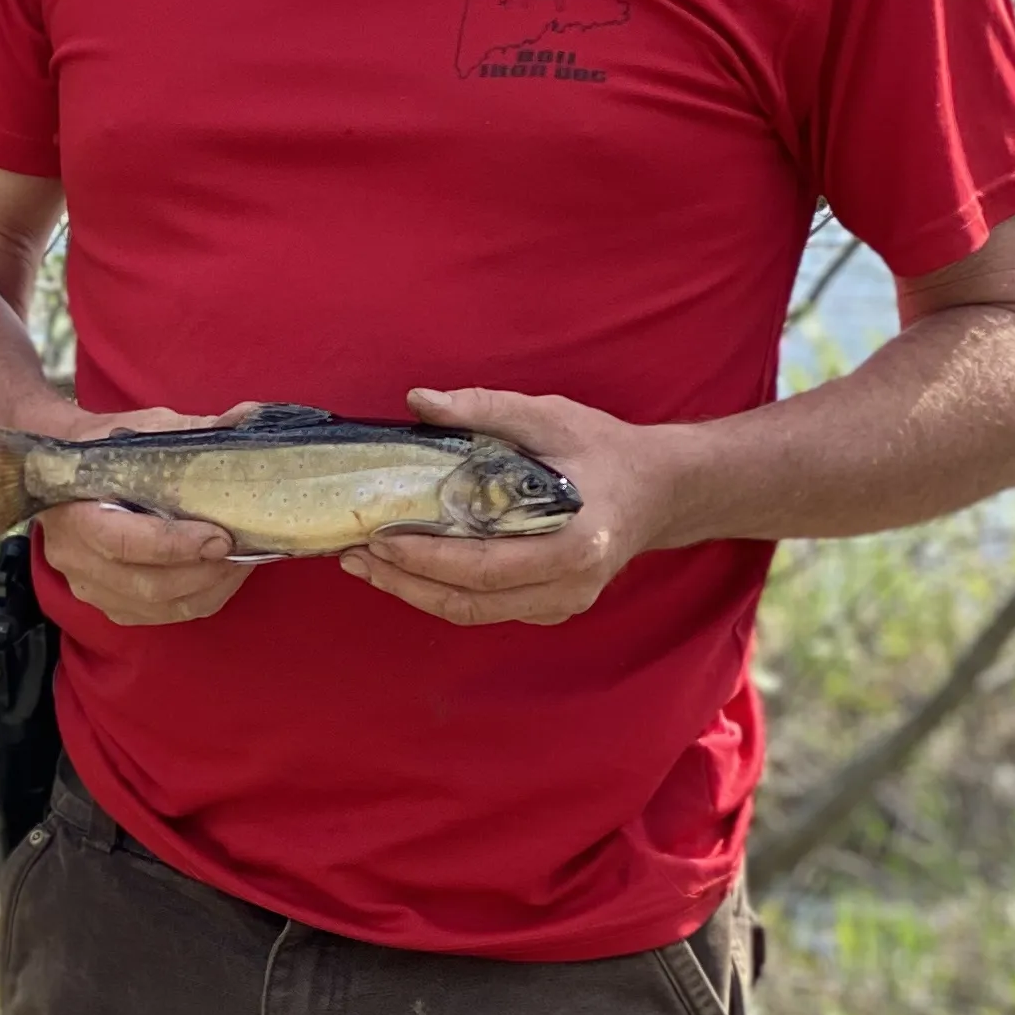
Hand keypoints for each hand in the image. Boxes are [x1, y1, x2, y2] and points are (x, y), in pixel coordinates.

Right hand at [33, 402, 263, 628]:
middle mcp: (74, 558)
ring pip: (158, 606)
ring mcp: (88, 586)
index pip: (125, 543)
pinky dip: (197, 600)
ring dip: (207, 589)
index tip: (220, 536)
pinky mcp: (106, 601)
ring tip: (240, 562)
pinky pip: (159, 616)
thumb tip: (247, 419)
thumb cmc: (102, 446)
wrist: (60, 468)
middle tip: (242, 550)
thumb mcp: (142, 428)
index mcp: (74, 512)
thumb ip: (192, 431)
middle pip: (147, 584)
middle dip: (203, 572)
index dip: (176, 545)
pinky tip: (221, 576)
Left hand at [345, 385, 679, 626]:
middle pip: (471, 603)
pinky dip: (443, 592)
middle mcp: (570, 587)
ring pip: (474, 614)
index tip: (379, 538)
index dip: (426, 559)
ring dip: (415, 593)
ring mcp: (562, 605)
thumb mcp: (550, 416)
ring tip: (368, 566)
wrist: (659, 489)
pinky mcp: (552, 609)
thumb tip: (418, 401)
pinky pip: (488, 610)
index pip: (486, 568)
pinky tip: (408, 569)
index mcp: (575, 545)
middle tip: (354, 558)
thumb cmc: (604, 450)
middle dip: (404, 583)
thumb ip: (485, 409)